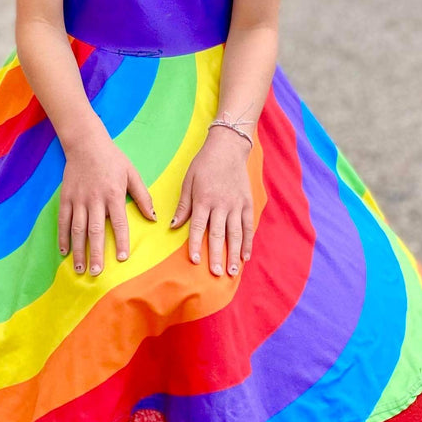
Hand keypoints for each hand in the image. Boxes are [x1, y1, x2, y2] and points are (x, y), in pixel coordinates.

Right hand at [59, 129, 155, 274]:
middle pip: (95, 231)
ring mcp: (78, 199)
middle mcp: (95, 199)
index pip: (119, 222)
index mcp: (114, 194)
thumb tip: (153, 218)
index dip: (121, 241)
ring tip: (80, 268)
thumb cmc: (113, 159)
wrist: (86, 143)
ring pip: (77, 229)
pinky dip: (63, 237)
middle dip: (96, 253)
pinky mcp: (66, 197)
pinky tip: (64, 252)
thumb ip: (142, 196)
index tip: (123, 258)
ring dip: (79, 250)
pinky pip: (63, 221)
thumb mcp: (132, 174)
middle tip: (97, 272)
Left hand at [170, 127, 253, 276]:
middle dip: (216, 255)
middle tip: (215, 273)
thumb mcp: (188, 181)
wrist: (228, 147)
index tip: (194, 261)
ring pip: (235, 233)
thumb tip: (173, 225)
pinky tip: (245, 257)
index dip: (195, 244)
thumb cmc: (204, 164)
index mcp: (203, 199)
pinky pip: (248, 226)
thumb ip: (183, 206)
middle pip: (218, 234)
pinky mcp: (247, 203)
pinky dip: (247, 242)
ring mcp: (236, 204)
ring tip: (231, 271)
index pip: (197, 227)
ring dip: (233, 254)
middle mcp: (220, 204)